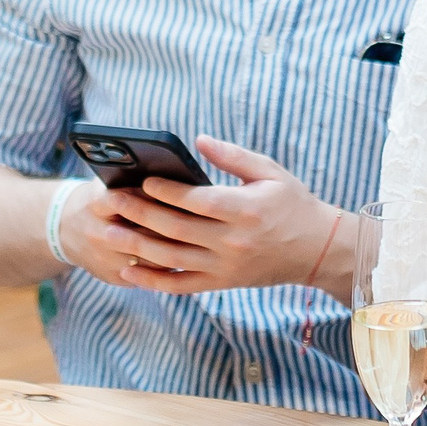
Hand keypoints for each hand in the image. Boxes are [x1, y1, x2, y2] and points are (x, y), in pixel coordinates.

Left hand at [73, 136, 352, 297]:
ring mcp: (225, 266)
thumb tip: (197, 139)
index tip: (143, 179)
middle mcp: (233, 241)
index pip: (198, 200)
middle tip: (113, 200)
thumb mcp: (271, 171)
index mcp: (245, 210)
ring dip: (138, 246)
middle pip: (178, 229)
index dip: (168, 191)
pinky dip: (153, 281)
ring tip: (108, 233)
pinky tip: (128, 272)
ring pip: (173, 258)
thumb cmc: (293, 204)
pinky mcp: (222, 283)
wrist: (317, 250)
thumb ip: (233, 156)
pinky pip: (181, 286)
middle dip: (141, 213)